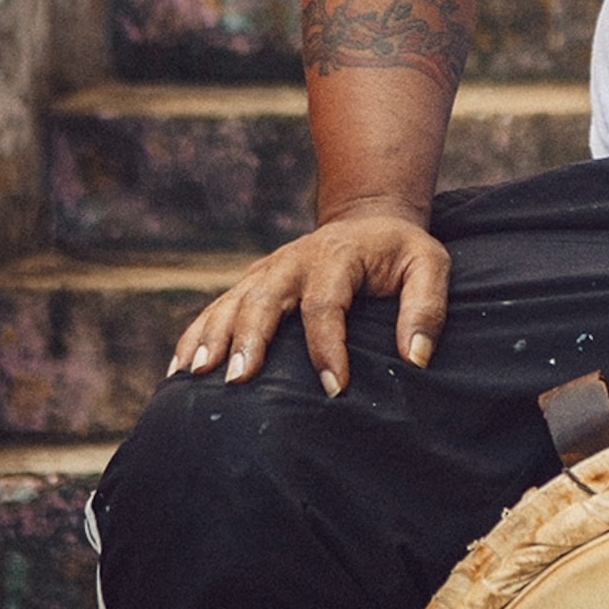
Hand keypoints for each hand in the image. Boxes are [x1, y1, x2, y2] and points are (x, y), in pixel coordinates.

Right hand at [169, 202, 447, 395]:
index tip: (334, 388)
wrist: (368, 220)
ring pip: (231, 304)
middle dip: (250, 340)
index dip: (328, 347)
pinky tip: (179, 370)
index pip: (326, 304)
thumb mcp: (429, 267)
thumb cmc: (401, 253)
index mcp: (337, 257)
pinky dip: (195, 336)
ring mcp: (266, 271)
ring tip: (197, 376)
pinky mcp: (252, 284)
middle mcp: (293, 261)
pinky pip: (216, 309)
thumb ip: (426, 309)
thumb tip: (416, 359)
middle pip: (264, 300)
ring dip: (212, 339)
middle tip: (240, 381)